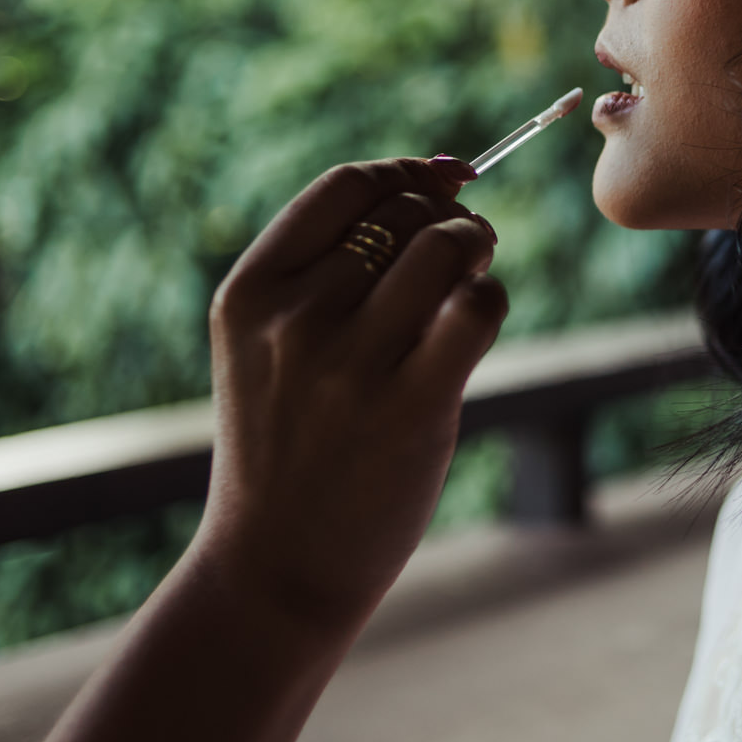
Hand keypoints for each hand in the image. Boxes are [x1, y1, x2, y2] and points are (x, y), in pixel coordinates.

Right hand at [195, 156, 506, 635]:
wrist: (274, 566)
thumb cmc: (289, 447)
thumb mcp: (268, 347)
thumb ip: (329, 268)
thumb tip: (438, 177)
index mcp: (249, 293)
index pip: (344, 187)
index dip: (406, 174)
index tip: (443, 183)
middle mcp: (294, 319)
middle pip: (404, 212)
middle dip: (449, 217)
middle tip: (463, 251)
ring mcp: (349, 363)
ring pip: (446, 247)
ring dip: (477, 249)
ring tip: (472, 279)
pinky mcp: (410, 406)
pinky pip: (476, 308)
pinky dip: (491, 301)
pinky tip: (475, 326)